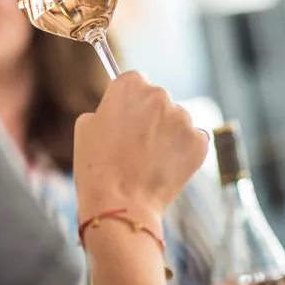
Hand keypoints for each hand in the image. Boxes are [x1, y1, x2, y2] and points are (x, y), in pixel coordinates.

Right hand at [73, 71, 208, 218]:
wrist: (119, 203)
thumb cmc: (96, 166)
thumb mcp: (85, 127)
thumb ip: (106, 109)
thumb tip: (119, 111)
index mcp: (129, 85)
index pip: (134, 82)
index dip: (129, 102)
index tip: (126, 117)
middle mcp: (159, 95)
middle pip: (158, 100)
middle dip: (150, 117)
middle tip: (135, 144)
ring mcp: (182, 118)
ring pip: (177, 121)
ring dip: (167, 135)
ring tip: (149, 161)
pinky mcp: (199, 141)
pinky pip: (192, 141)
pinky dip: (182, 153)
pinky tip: (165, 168)